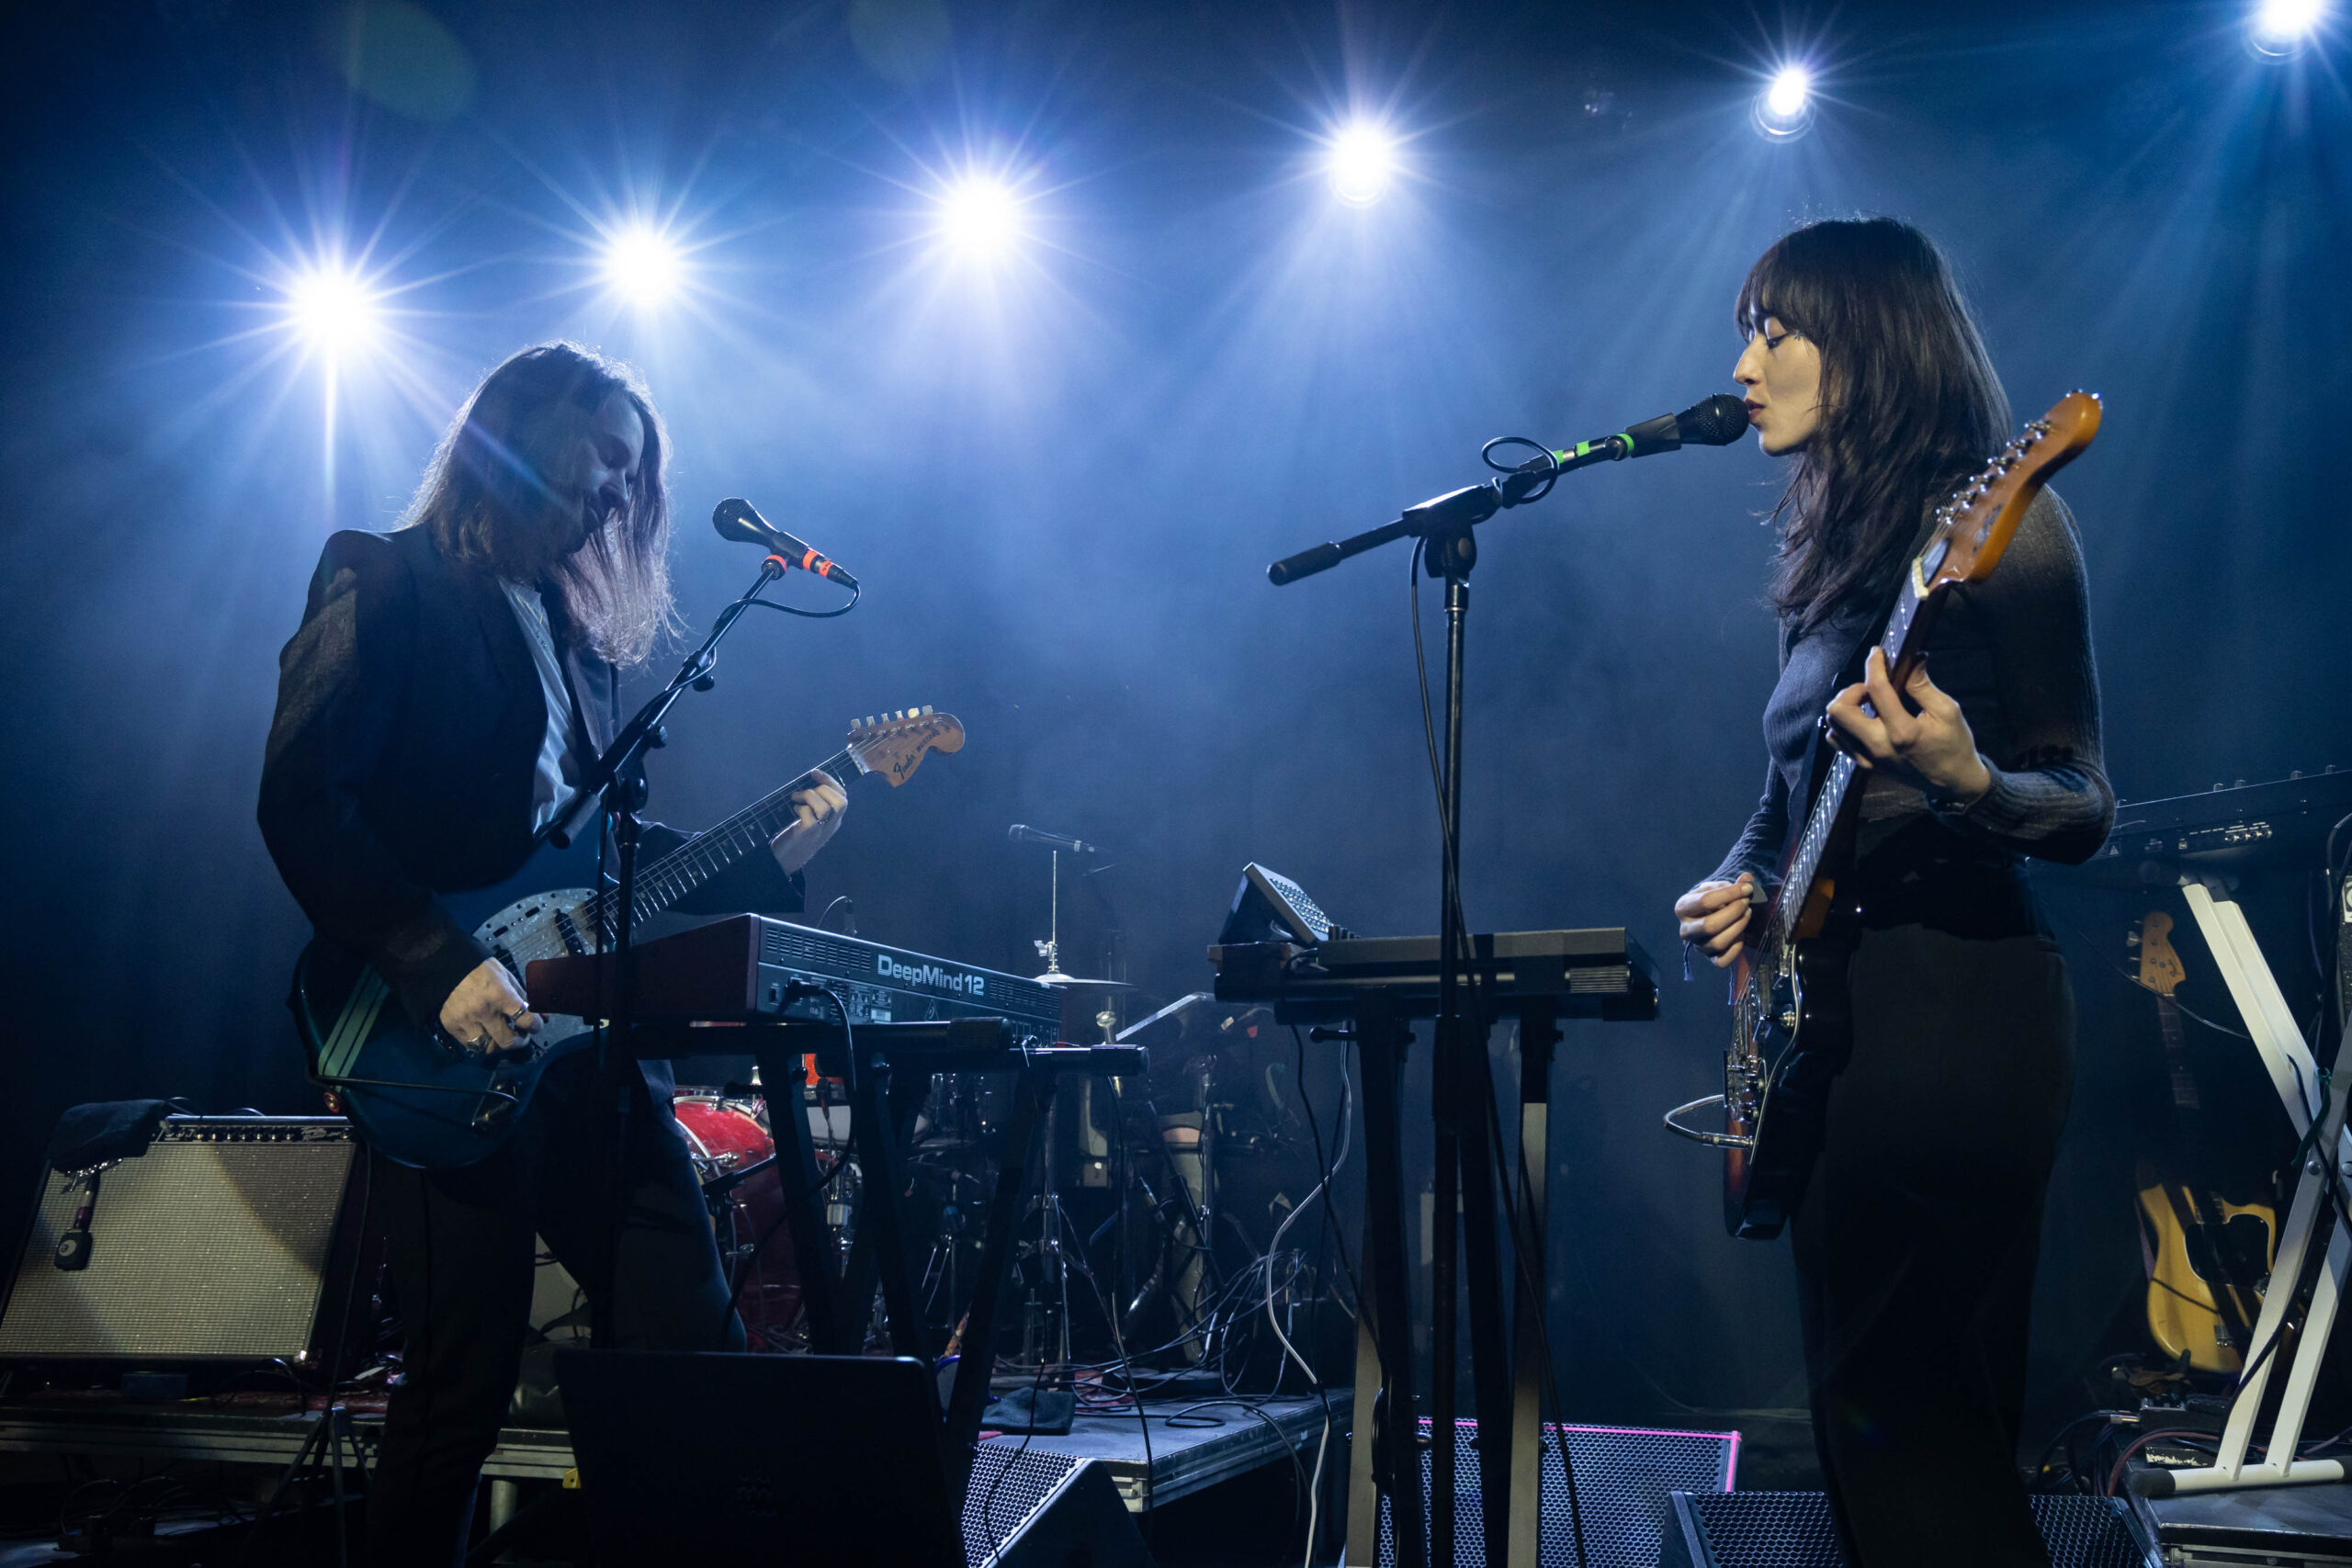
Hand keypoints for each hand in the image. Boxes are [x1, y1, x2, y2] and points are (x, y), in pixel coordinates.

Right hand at [438, 958, 539, 1054]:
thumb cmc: (482, 970)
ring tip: (502, 1035)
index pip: (526, 1020)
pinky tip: (485, 1033)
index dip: (536, 1026)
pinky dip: (481, 1042)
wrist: (448, 965)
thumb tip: (543, 1016)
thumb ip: (525, 998)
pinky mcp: (452, 1026)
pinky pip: (470, 1045)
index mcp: (500, 995)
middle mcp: (483, 1011)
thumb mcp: (507, 978)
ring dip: (499, 1045)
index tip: (536, 1025)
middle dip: (520, 1041)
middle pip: (507, 1042)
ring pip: (488, 1048)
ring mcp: (466, 1021)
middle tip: (521, 1035)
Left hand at [770, 768, 847, 874]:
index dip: (830, 781)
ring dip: (809, 796)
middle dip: (822, 789)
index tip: (814, 773)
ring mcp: (820, 831)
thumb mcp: (813, 819)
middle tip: (804, 793)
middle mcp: (831, 825)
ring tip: (796, 798)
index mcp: (835, 820)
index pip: (843, 797)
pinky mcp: (807, 835)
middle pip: (841, 802)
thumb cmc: (797, 835)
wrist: (786, 861)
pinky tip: (794, 810)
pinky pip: (809, 817)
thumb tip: (810, 781)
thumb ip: (816, 805)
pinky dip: (801, 808)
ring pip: (826, 808)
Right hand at [1676, 874, 1758, 967]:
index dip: (1730, 894)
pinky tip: (1741, 934)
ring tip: (1747, 914)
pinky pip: (1723, 960)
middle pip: (1710, 925)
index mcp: (1682, 908)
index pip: (1705, 901)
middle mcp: (1685, 930)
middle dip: (1733, 912)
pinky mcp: (1710, 958)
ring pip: (1718, 943)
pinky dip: (1736, 948)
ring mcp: (1697, 946)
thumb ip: (1733, 884)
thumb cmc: (1713, 899)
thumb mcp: (1718, 888)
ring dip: (1738, 927)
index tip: (1746, 889)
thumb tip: (1748, 878)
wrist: (1709, 914)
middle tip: (1746, 902)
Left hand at [1823, 647, 1992, 805]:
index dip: (1874, 665)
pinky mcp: (1865, 765)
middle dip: (1852, 690)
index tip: (1877, 653)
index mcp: (1903, 731)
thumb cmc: (1955, 745)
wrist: (1953, 783)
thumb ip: (1923, 685)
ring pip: (1833, 725)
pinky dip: (1844, 725)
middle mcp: (1879, 746)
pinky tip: (1864, 719)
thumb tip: (1913, 657)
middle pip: (1838, 710)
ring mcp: (1868, 759)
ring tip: (1869, 703)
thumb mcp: (1947, 711)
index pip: (1876, 690)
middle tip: (1871, 688)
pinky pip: (1838, 740)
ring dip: (1846, 707)